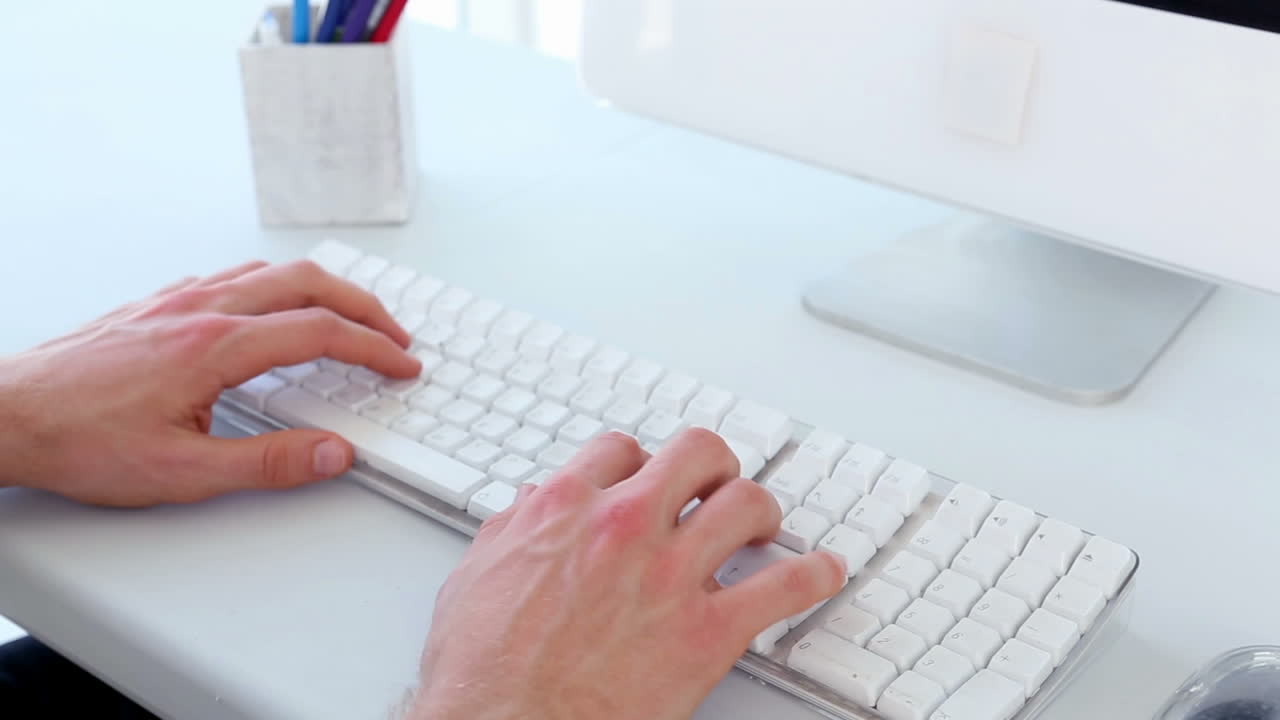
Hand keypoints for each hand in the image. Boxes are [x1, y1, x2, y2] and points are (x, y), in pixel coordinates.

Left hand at [0, 260, 418, 505]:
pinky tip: (269, 309)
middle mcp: (200, 310)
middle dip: (363, 305)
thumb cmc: (79, 442)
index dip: (374, 348)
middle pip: (307, 282)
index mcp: (216, 346)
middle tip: (393, 334)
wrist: (5, 415)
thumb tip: (334, 453)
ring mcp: (176, 301)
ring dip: (321, 289)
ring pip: (270, 271)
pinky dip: (274, 285)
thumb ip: (269, 463)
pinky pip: (231, 276)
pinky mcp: (155, 306)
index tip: (402, 365)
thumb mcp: (183, 472)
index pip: (320, 333)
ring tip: (347, 316)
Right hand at [410, 429, 845, 719]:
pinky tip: (824, 573)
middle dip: (714, 466)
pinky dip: (814, 575)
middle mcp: (624, 526)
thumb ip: (512, 530)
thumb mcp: (475, 578)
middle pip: (697, 455)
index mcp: (566, 508)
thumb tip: (533, 504)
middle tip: (719, 485)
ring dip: (764, 511)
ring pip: (747, 505)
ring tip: (765, 528)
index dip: (642, 460)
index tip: (650, 476)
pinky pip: (783, 588)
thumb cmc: (484, 670)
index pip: (622, 450)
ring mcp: (670, 575)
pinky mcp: (706, 632)